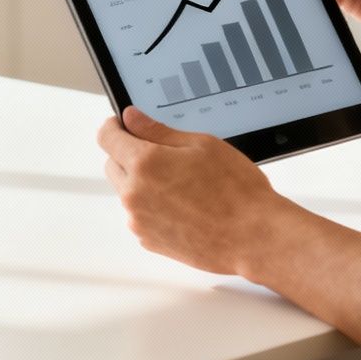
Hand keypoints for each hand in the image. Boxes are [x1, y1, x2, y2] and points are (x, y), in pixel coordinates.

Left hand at [97, 107, 297, 276]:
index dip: (115, 126)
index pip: (107, 137)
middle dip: (129, 154)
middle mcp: (134, 195)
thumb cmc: (236, 191)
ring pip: (127, 191)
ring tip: (183, 184)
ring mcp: (139, 221)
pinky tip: (185, 205)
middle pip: (113, 164)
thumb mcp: (201, 144)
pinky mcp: (149, 240)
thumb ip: (158, 130)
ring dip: (142, 182)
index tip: (125, 125)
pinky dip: (153, 206)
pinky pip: (140, 215)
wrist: (253, 237)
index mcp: (144, 164)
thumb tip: (131, 118)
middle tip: (165, 154)